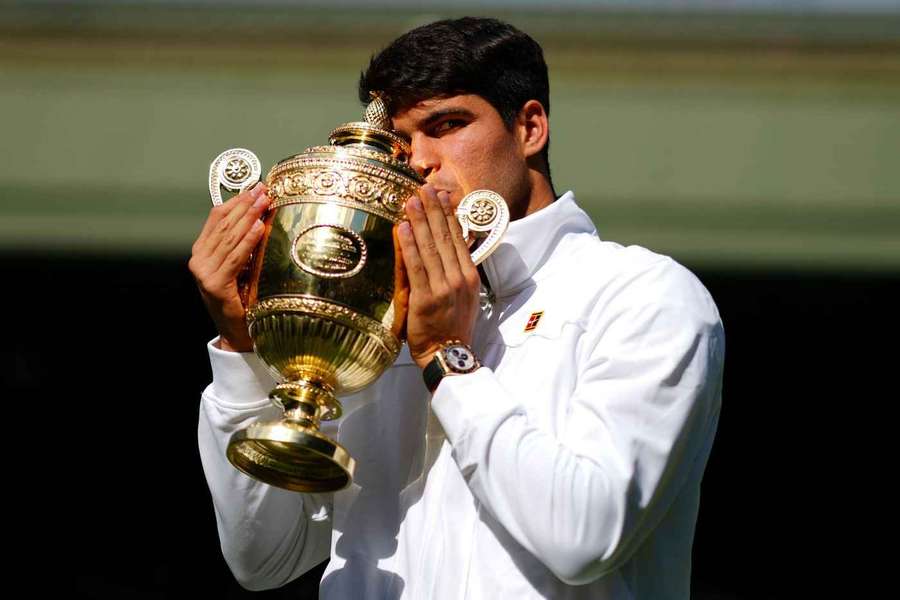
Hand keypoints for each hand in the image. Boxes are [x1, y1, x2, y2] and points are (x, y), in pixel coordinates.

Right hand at [188, 182, 269, 351]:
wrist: (237, 333)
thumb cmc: (242, 300)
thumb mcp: (240, 268)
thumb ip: (242, 246)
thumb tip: (260, 216)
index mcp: (201, 253)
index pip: (217, 218)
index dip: (236, 200)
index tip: (255, 187)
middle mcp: (198, 260)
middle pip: (224, 224)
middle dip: (246, 204)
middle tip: (264, 189)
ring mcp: (205, 273)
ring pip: (229, 238)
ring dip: (249, 217)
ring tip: (265, 201)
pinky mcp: (215, 285)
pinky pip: (235, 258)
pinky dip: (248, 241)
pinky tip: (259, 228)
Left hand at [397, 185, 481, 369]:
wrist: (448, 354)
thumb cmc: (453, 327)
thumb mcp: (463, 297)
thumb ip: (455, 273)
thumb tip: (446, 249)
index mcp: (470, 277)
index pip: (459, 239)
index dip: (449, 215)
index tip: (442, 196)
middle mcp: (459, 279)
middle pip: (445, 237)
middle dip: (433, 210)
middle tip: (424, 188)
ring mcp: (444, 288)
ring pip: (431, 247)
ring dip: (420, 221)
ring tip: (411, 201)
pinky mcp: (426, 298)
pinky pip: (417, 266)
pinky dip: (410, 245)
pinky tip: (404, 228)